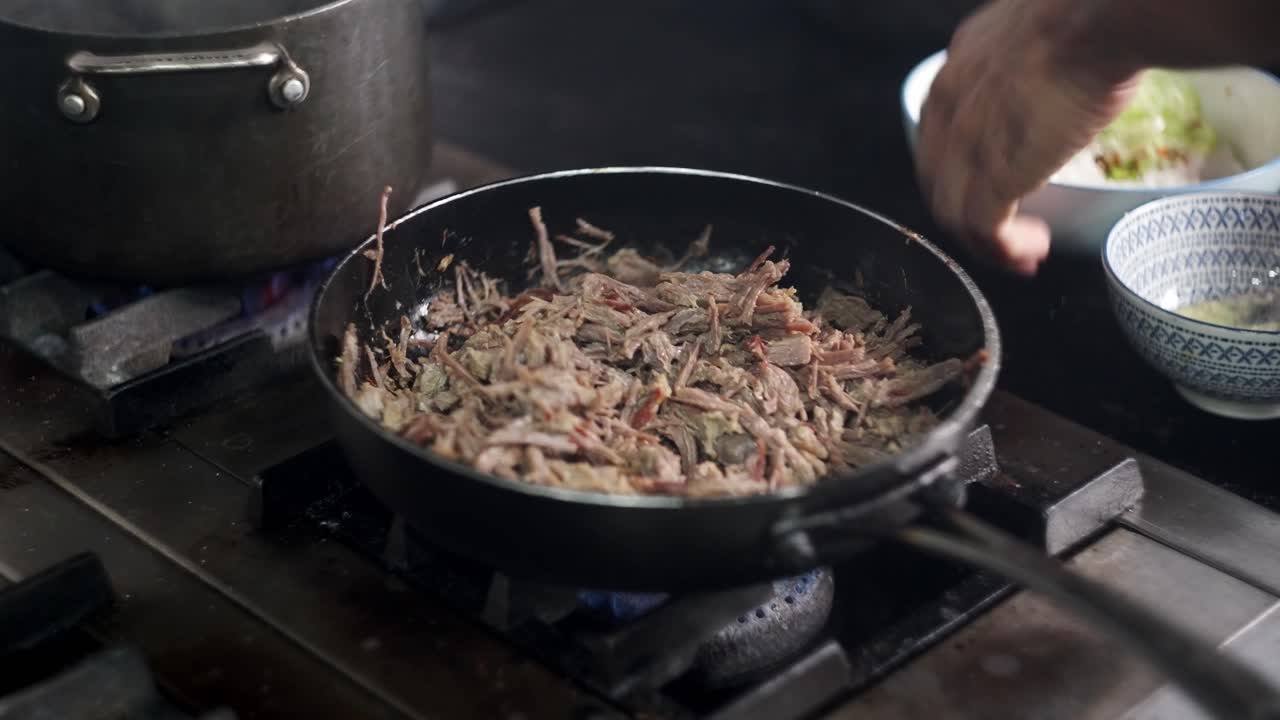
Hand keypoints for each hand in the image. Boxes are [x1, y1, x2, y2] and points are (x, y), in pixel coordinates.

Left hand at [916, 0, 1139, 274]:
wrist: (1099, 17)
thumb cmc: (1089, 15)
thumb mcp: (1035, 36)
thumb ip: (1027, 65)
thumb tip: (1054, 79)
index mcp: (956, 74)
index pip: (940, 140)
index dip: (962, 174)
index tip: (992, 192)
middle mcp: (949, 111)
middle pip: (939, 183)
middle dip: (968, 219)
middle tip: (1003, 238)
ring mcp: (966, 145)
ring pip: (954, 215)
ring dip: (987, 244)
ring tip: (1023, 254)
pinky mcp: (993, 174)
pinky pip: (984, 231)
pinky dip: (1004, 250)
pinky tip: (1031, 251)